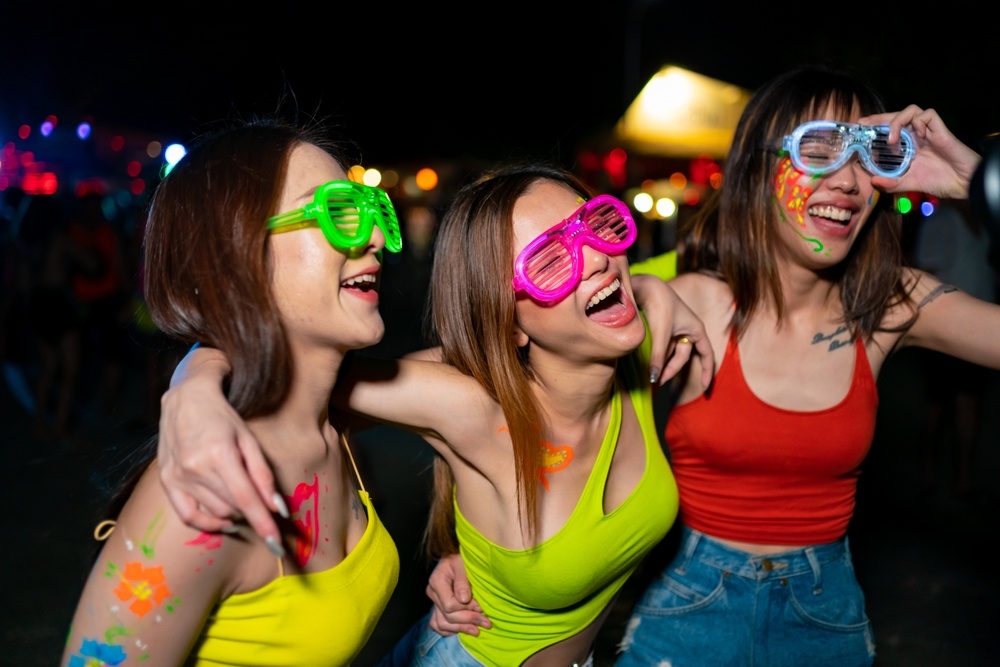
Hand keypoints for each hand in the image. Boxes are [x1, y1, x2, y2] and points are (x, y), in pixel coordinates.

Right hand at [157, 347, 285, 551]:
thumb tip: (277, 508)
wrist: (184, 399)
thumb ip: (263, 475)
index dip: (263, 524)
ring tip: (241, 496)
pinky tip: (223, 519)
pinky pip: (188, 516)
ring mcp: (178, 476)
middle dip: (253, 511)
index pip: (246, 500)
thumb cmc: (222, 417)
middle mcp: (196, 468)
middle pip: (233, 507)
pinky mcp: (166, 481)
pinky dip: (208, 522)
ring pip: (216, 512)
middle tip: (261, 503)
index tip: (277, 543)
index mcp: (220, 454)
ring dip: (234, 512)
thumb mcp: (249, 440)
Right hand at [426, 554, 490, 636]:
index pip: (450, 605)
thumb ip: (462, 581)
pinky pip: (438, 624)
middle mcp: (433, 593)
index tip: (481, 606)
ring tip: (477, 630)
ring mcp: (434, 601)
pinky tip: (463, 629)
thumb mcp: (463, 563)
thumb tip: (463, 599)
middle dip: (469, 620)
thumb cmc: (462, 557)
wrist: (458, 556)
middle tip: (487, 623)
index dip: (467, 608)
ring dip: (461, 629)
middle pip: (448, 616)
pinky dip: (450, 630)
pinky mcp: (437, 606)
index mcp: (437, 581)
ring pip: (442, 624)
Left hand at [630, 273, 714, 388]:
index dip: (706, 371)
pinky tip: (649, 363)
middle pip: (684, 357)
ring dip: (663, 364)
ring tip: (651, 375)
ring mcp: (677, 329)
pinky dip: (658, 356)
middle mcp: (689, 330)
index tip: (704, 388)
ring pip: (672, 353)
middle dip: (672, 370)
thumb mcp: (660, 334)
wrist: (646, 286)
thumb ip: (657, 357)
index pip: (707, 355)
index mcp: (697, 329)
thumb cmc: (659, 305)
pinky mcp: (664, 328)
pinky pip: (664, 347)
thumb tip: (653, 379)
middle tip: (658, 382)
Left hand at [859, 105, 980, 199]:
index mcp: (909, 145)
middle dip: (879, 118)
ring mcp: (928, 131)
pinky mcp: (941, 129)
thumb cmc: (939, 181)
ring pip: (911, 110)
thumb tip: (872, 181)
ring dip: (898, 121)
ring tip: (892, 139)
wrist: (962, 183)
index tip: (860, 128)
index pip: (889, 129)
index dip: (875, 126)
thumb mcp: (908, 184)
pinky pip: (928, 114)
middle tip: (864, 123)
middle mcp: (917, 135)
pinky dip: (919, 121)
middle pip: (896, 116)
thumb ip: (891, 183)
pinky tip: (917, 136)